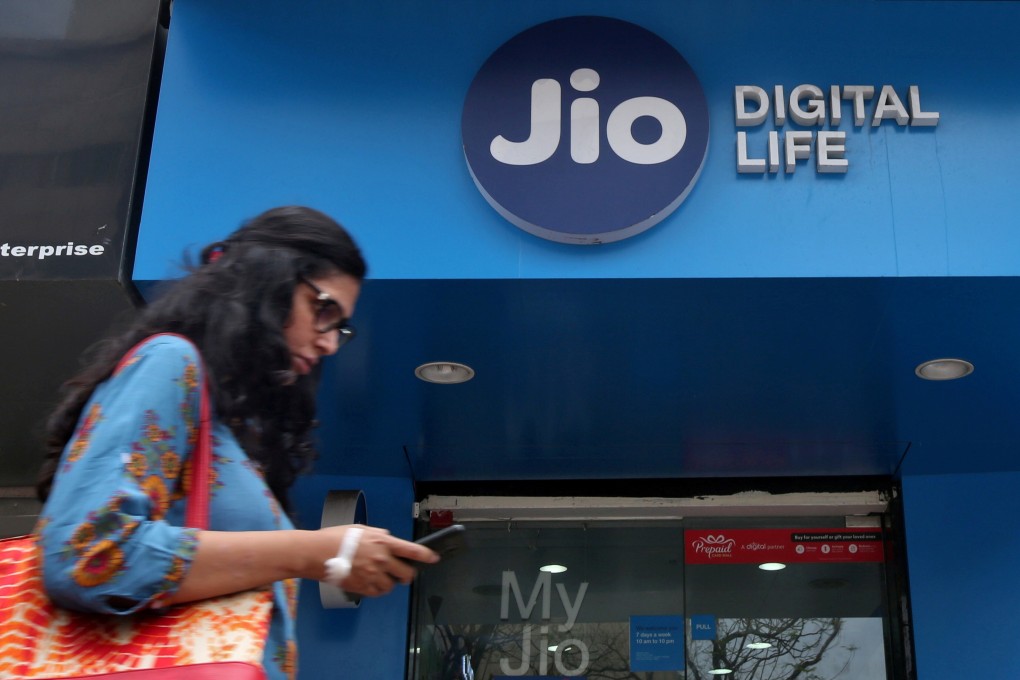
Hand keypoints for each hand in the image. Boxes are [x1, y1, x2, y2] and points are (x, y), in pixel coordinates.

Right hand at [318, 525, 438, 596]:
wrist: (316, 553)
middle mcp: (382, 559)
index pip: (412, 551)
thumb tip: (388, 539)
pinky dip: (377, 589)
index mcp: (383, 542)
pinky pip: (378, 593)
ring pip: (392, 585)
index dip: (426, 556)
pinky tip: (369, 582)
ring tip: (379, 577)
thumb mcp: (361, 529)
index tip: (434, 558)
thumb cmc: (335, 538)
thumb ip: (378, 535)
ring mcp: (373, 575)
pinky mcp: (363, 587)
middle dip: (407, 574)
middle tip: (402, 574)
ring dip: (389, 582)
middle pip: (407, 573)